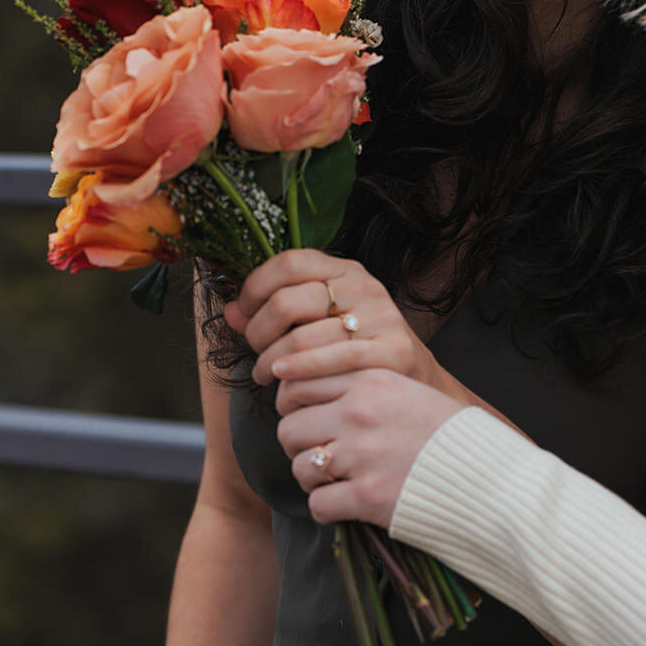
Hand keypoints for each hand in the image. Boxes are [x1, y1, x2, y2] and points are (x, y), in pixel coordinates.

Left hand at [224, 250, 439, 389]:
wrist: (414, 383)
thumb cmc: (356, 350)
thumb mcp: (319, 321)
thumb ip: (274, 312)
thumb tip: (231, 311)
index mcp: (346, 271)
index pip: (289, 262)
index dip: (255, 287)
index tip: (244, 313)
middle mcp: (365, 288)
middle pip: (288, 301)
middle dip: (258, 331)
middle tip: (255, 353)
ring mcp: (382, 318)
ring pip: (301, 339)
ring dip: (270, 362)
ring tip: (265, 375)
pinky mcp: (393, 351)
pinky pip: (329, 362)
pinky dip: (297, 373)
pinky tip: (284, 381)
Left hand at [276, 368, 463, 526]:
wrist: (492, 478)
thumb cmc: (454, 437)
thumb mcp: (411, 391)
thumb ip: (366, 389)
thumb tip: (318, 398)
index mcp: (371, 380)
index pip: (298, 384)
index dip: (294, 407)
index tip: (308, 421)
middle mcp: (360, 413)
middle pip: (289, 428)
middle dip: (299, 447)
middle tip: (321, 456)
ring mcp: (361, 455)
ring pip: (299, 467)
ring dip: (313, 479)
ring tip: (337, 482)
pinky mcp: (366, 496)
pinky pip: (317, 504)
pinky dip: (327, 509)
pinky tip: (347, 505)